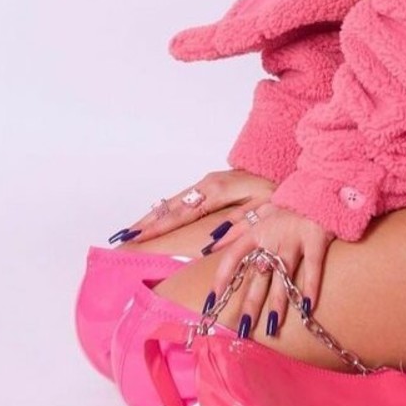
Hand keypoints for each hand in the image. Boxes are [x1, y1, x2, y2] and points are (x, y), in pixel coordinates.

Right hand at [109, 169, 277, 248]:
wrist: (282, 163)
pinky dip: (165, 210)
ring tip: (131, 232)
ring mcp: (207, 182)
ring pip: (174, 201)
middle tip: (123, 237)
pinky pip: (182, 199)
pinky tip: (155, 220)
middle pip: (171, 206)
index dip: (159, 228)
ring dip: (153, 217)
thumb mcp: (264, 208)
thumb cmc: (276, 189)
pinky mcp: (210, 184)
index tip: (138, 239)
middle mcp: (207, 184)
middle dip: (147, 222)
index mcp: (218, 191)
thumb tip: (211, 243)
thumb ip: (238, 224)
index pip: (182, 214)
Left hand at [208, 201, 335, 338]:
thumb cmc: (287, 204)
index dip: (222, 278)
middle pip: (258, 274)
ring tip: (271, 327)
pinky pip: (313, 267)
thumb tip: (209, 245)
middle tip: (243, 328)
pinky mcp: (316, 238)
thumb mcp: (259, 211)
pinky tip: (307, 306)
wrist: (319, 188)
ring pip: (283, 275)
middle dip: (250, 302)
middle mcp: (272, 236)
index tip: (212, 301)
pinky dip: (311, 286)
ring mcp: (294, 238)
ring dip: (277, 302)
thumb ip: (234, 229)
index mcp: (256, 230)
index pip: (233, 256)